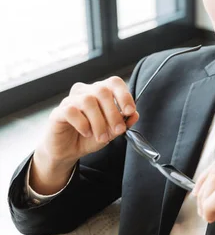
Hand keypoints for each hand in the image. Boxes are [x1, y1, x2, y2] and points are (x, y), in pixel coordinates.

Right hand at [32, 76, 138, 192]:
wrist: (68, 151)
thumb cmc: (90, 137)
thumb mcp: (111, 132)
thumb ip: (124, 122)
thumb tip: (135, 115)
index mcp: (100, 92)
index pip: (114, 82)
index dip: (124, 95)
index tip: (130, 111)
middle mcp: (85, 92)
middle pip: (102, 91)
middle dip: (113, 113)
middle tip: (118, 130)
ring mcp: (70, 100)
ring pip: (88, 101)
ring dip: (99, 122)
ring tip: (102, 137)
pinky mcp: (58, 111)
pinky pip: (71, 111)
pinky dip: (82, 124)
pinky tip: (86, 133)